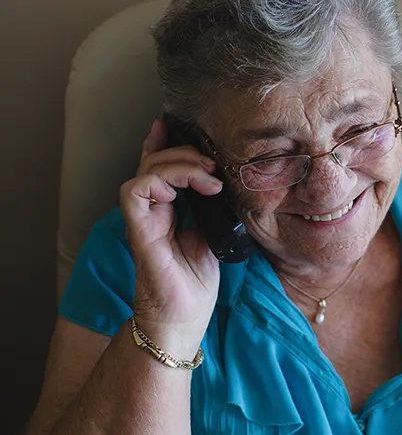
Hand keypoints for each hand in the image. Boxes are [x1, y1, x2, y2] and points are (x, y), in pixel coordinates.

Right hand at [120, 119, 223, 356]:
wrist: (184, 318)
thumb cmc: (196, 283)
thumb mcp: (213, 236)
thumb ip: (212, 210)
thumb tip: (225, 184)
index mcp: (168, 211)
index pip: (159, 168)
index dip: (165, 144)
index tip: (175, 126)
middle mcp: (152, 212)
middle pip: (154, 163)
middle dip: (183, 153)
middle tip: (211, 165)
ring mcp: (143, 220)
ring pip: (144, 171)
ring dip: (177, 165)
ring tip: (206, 178)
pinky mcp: (139, 232)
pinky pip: (133, 192)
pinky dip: (157, 181)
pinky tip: (180, 192)